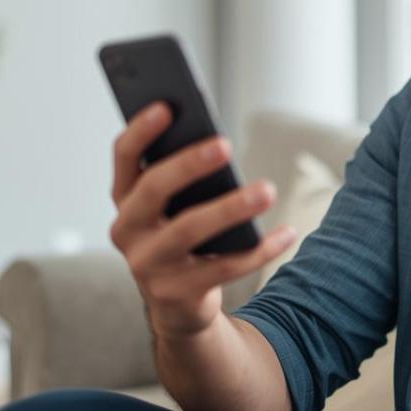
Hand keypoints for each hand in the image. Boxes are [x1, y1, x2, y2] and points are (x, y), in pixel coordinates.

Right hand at [108, 101, 297, 340]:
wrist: (178, 305)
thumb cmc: (181, 236)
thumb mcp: (174, 207)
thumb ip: (183, 177)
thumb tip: (216, 143)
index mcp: (124, 199)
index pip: (124, 156)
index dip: (141, 130)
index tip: (168, 105)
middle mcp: (127, 230)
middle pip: (153, 190)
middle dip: (188, 164)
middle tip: (225, 144)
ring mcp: (148, 265)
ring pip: (189, 230)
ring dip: (230, 208)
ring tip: (267, 190)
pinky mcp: (176, 293)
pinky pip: (224, 268)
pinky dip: (258, 250)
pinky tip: (287, 233)